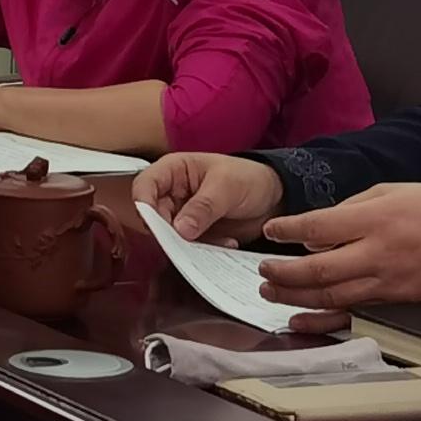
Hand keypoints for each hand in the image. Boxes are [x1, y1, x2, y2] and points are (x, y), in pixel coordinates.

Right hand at [134, 150, 283, 238]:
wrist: (275, 197)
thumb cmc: (249, 178)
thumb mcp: (226, 187)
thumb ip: (202, 207)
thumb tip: (179, 230)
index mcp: (173, 171)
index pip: (145, 186)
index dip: (145, 205)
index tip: (156, 225)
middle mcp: (172, 194)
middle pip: (153, 216)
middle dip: (169, 231)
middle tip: (188, 240)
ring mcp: (183, 216)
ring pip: (170, 235)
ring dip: (190, 244)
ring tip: (218, 241)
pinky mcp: (195, 234)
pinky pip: (189, 247)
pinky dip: (205, 250)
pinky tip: (227, 242)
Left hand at [258, 182, 420, 311]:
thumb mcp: (388, 191)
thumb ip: (348, 209)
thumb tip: (315, 233)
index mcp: (375, 220)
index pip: (319, 228)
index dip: (288, 230)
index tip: (271, 230)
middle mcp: (376, 254)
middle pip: (318, 270)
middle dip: (284, 271)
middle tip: (262, 268)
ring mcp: (384, 282)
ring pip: (330, 296)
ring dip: (294, 295)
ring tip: (269, 290)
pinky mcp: (392, 301)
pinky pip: (351, 315)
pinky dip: (321, 322)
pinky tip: (297, 321)